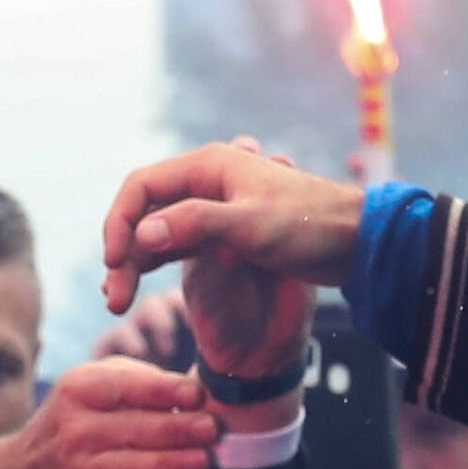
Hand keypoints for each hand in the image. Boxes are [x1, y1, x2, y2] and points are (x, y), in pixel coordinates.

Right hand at [0, 357, 221, 468]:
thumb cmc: (80, 419)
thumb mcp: (92, 384)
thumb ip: (137, 378)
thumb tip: (194, 389)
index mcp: (79, 391)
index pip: (126, 388)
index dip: (164, 391)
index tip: (198, 395)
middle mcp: (76, 431)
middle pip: (136, 429)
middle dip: (179, 430)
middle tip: (213, 430)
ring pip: (134, 468)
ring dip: (173, 465)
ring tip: (204, 462)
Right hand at [100, 141, 359, 391]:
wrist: (354, 242)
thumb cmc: (308, 225)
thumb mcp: (250, 226)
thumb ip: (195, 224)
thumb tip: (142, 233)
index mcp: (208, 165)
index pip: (141, 187)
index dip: (119, 223)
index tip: (113, 262)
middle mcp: (204, 182)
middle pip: (144, 212)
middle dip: (122, 252)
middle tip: (113, 297)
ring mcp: (212, 208)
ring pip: (157, 233)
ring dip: (135, 264)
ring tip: (117, 302)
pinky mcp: (222, 233)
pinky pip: (175, 245)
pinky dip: (154, 265)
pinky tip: (137, 290)